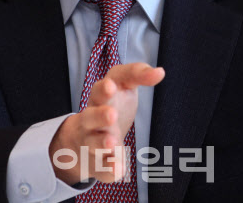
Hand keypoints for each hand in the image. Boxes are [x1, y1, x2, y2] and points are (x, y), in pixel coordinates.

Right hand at [49, 63, 164, 184]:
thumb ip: (139, 75)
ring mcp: (92, 140)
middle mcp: (92, 117)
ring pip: (93, 143)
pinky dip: (109, 170)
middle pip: (91, 116)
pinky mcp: (96, 161)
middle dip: (100, 115)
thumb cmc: (111, 104)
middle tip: (112, 114)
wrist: (82, 137)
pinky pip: (100, 168)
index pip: (103, 87)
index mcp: (101, 95)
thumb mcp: (123, 85)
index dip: (107, 86)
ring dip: (102, 143)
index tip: (112, 85)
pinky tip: (119, 170)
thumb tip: (160, 72)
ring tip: (113, 143)